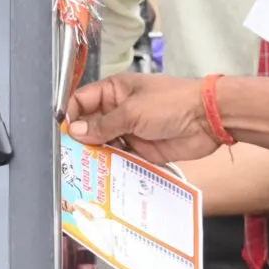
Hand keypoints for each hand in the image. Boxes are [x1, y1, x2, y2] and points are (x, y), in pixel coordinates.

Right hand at [64, 72, 217, 163]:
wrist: (207, 119)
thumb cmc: (171, 103)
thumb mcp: (132, 111)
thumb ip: (103, 124)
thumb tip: (75, 132)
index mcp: (114, 91)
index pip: (82, 102)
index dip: (70, 116)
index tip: (61, 135)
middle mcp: (119, 110)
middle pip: (90, 126)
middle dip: (80, 141)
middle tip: (67, 159)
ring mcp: (129, 131)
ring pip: (104, 145)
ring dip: (96, 156)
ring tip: (81, 171)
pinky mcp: (141, 150)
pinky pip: (121, 159)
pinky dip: (113, 166)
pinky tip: (102, 177)